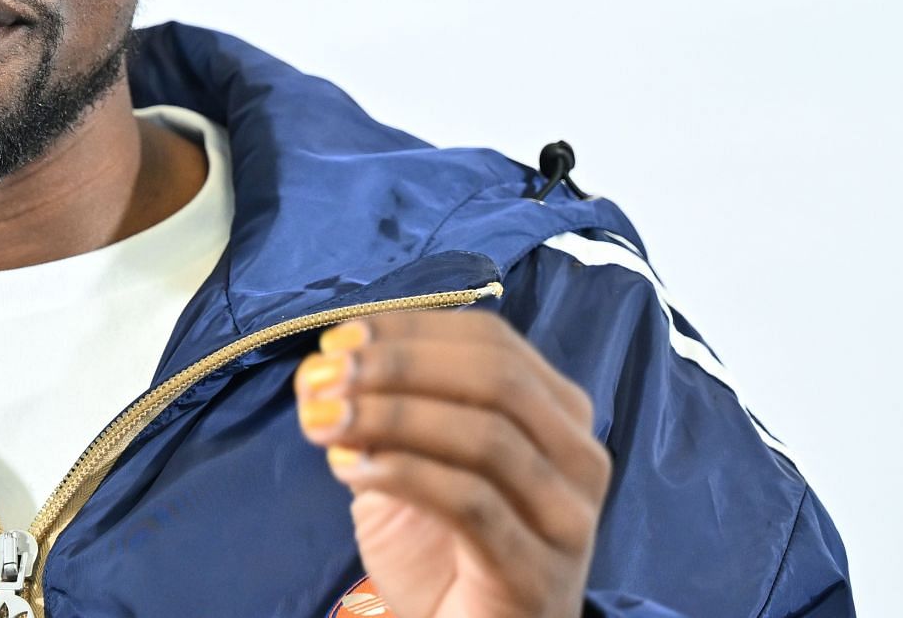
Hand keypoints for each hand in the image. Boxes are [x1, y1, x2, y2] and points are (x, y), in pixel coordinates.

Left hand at [295, 311, 610, 617]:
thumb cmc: (443, 549)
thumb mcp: (411, 463)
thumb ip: (383, 413)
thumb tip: (323, 367)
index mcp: (557, 412)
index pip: (492, 340)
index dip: (411, 329)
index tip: (339, 339)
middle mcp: (579, 456)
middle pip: (496, 377)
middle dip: (400, 366)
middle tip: (327, 377)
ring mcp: (567, 517)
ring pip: (486, 435)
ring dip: (391, 416)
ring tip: (324, 422)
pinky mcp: (538, 572)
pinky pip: (472, 502)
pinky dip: (403, 473)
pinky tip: (350, 471)